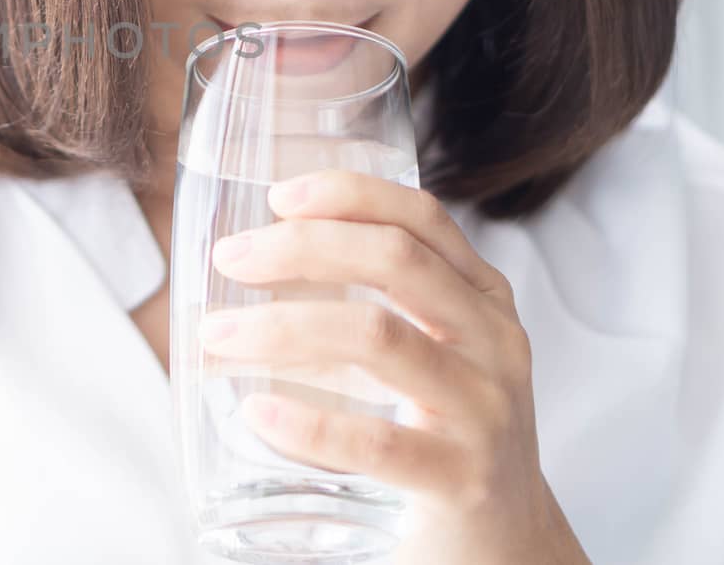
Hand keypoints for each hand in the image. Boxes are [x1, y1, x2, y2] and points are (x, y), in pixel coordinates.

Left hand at [200, 168, 590, 564]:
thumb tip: (236, 287)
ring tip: (216, 334)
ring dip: (282, 326)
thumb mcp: (421, 361)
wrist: (506, 550)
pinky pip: (379, 442)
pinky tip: (258, 411)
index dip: (351, 195)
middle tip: (231, 258)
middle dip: (303, 247)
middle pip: (397, 260)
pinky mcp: (463, 480)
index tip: (278, 196)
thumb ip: (356, 317)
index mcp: (482, 300)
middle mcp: (494, 343)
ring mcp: (484, 411)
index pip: (423, 219)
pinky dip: (309, 423)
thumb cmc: (441, 439)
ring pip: (378, 336)